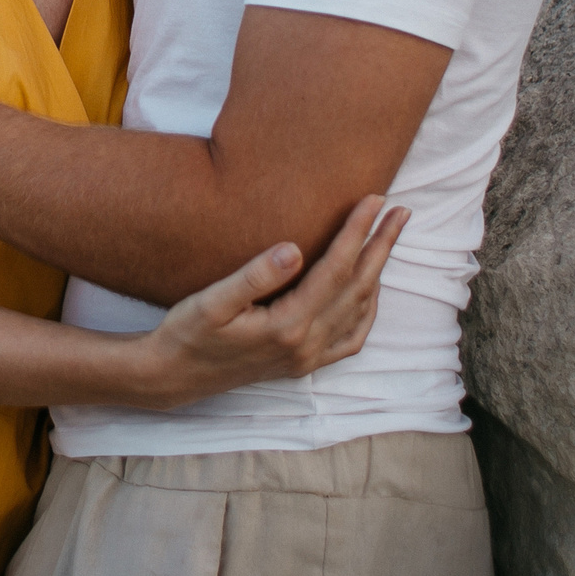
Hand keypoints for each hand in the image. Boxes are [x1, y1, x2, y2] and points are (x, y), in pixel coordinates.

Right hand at [130, 195, 407, 408]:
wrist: (174, 376)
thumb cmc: (188, 333)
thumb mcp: (211, 301)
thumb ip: (254, 276)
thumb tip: (294, 249)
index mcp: (287, 326)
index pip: (336, 269)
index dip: (357, 231)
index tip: (373, 199)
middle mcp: (306, 346)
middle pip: (359, 287)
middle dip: (382, 245)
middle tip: (400, 211)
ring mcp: (308, 359)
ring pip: (360, 310)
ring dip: (379, 271)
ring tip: (388, 236)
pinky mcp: (303, 365)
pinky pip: (351, 338)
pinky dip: (368, 309)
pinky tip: (370, 289)